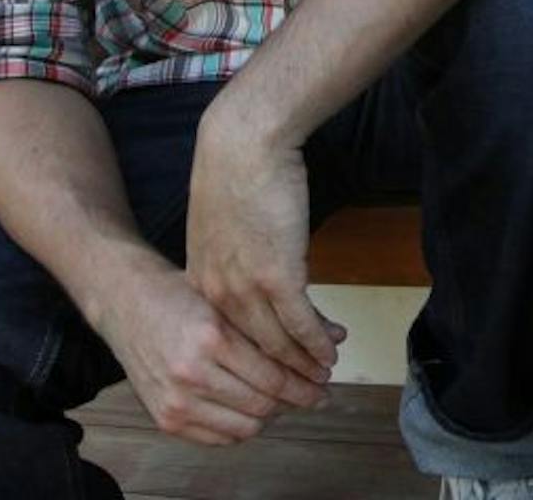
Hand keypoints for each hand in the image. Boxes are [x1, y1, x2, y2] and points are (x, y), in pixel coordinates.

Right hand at [84, 255, 322, 444]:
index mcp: (211, 337)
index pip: (273, 375)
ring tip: (285, 400)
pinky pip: (219, 437)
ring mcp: (175, 400)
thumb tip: (332, 338)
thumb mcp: (226, 300)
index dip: (305, 381)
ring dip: (271, 416)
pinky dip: (241, 427)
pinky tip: (252, 409)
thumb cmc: (178, 295)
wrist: (124, 302)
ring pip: (245, 426)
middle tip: (314, 393)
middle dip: (296, 400)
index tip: (323, 380)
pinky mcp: (164, 418)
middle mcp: (192, 372)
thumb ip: (272, 324)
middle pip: (263, 404)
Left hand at [185, 91, 347, 388]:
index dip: (255, 358)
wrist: (244, 142)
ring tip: (326, 372)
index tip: (276, 372)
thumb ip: (231, 254)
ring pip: (278, 342)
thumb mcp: (221, 222)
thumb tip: (255, 268)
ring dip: (306, 362)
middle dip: (281, 374)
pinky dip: (318, 341)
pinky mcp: (277, 276)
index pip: (228, 337)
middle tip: (305, 389)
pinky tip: (333, 348)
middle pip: (252, 350)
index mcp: (199, 282)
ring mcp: (245, 288)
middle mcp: (216, 294)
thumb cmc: (237, 172)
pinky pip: (301, 323)